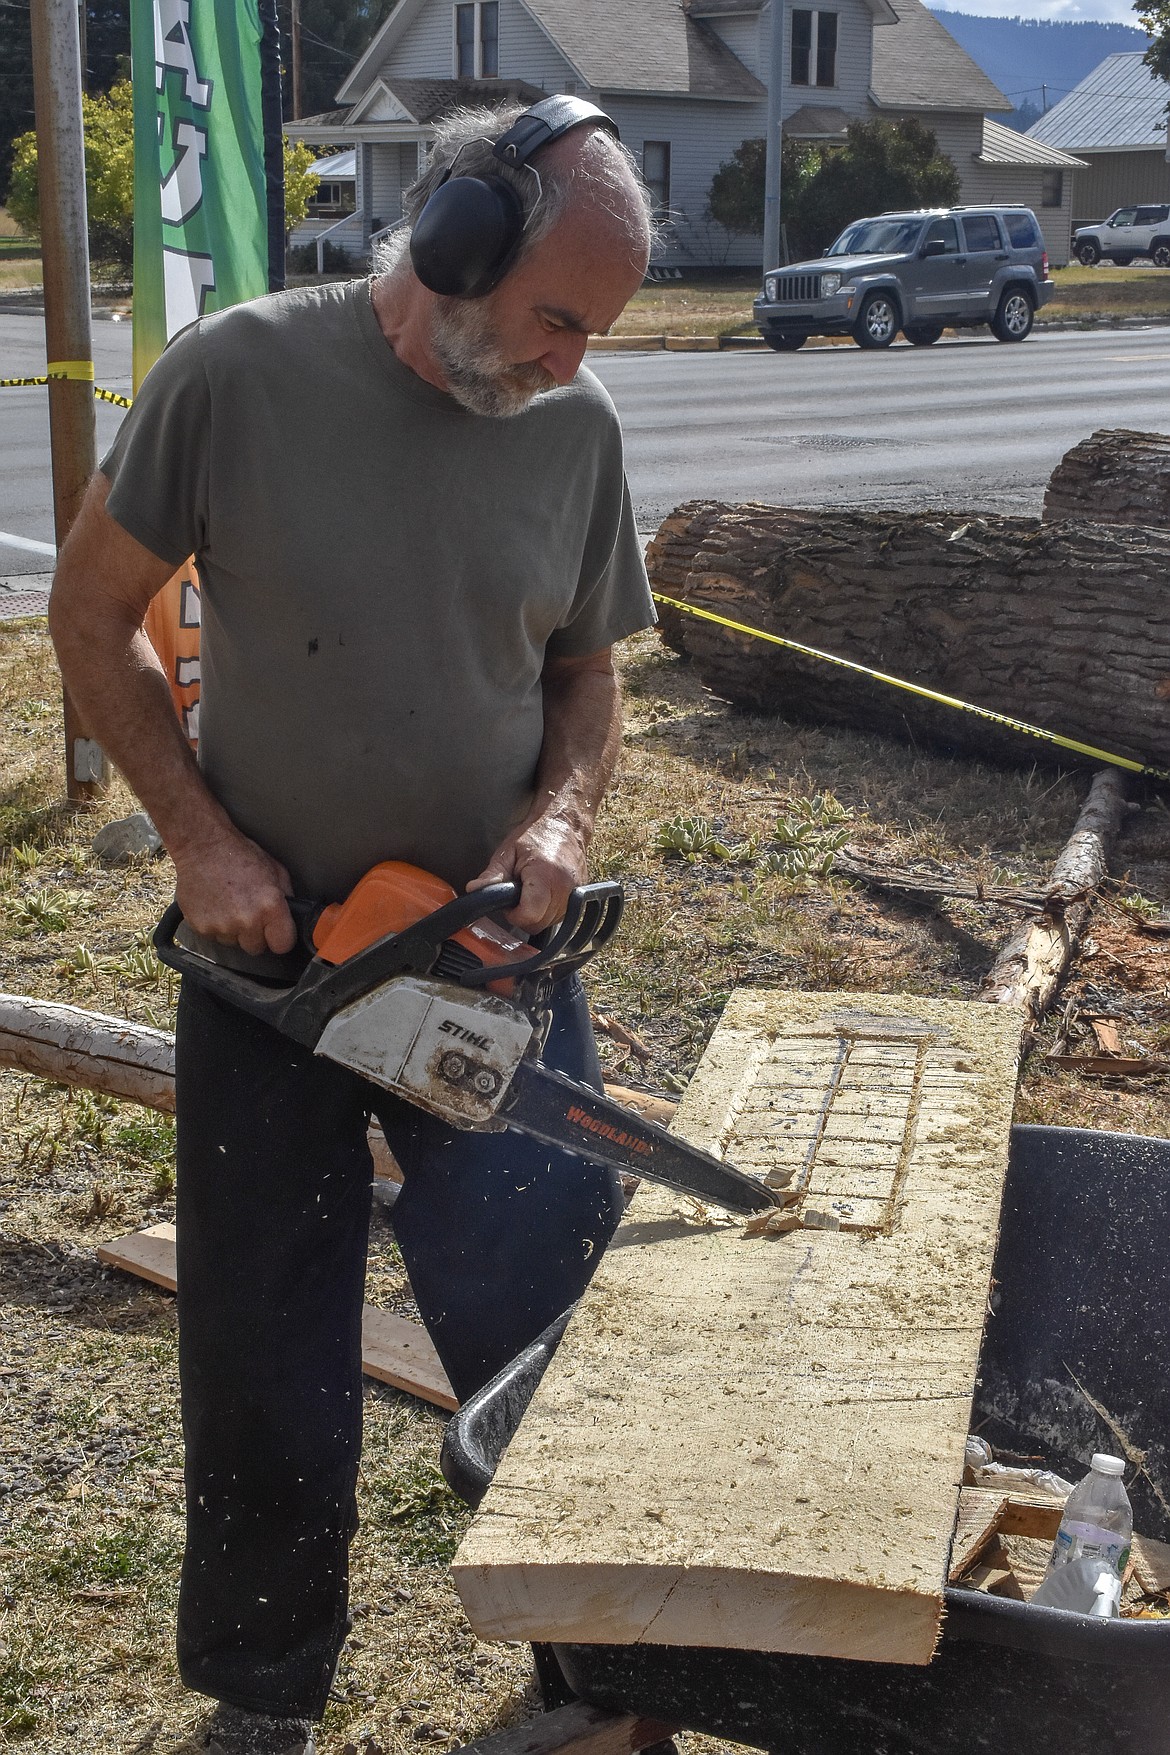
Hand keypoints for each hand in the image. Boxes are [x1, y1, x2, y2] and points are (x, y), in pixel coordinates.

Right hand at [172, 827, 295, 956]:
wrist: (202, 846)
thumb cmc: (239, 854)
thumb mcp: (275, 870)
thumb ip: (286, 897)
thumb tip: (290, 917)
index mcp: (269, 906)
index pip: (283, 945)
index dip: (279, 938)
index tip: (275, 933)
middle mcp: (246, 920)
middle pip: (256, 948)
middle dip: (255, 935)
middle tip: (249, 913)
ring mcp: (222, 926)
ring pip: (234, 943)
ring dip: (234, 931)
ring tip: (229, 905)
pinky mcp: (201, 927)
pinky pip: (213, 937)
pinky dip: (215, 925)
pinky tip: (215, 905)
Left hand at [467, 812, 587, 933]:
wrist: (564, 823)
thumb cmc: (536, 835)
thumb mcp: (507, 853)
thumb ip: (491, 876)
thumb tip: (474, 890)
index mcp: (545, 876)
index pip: (529, 915)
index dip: (514, 915)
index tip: (509, 905)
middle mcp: (564, 888)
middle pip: (539, 923)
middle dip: (524, 915)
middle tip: (517, 895)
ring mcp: (576, 894)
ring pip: (550, 923)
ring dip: (537, 914)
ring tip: (531, 891)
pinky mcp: (580, 896)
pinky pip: (561, 916)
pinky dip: (549, 910)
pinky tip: (543, 893)